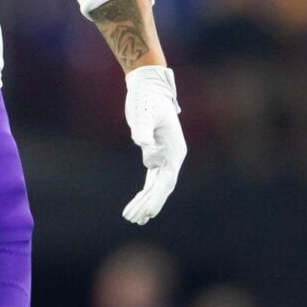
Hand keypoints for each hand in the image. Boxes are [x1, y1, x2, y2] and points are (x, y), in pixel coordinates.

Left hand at [120, 64, 185, 224]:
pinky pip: (150, 181)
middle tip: (134, 219)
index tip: (148, 211)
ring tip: (131, 218)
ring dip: (144, 202)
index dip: (158, 197)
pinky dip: (143, 193)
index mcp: (174, 150)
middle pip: (162, 188)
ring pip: (155, 186)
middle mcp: (172, 157)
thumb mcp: (145, 113)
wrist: (148, 88)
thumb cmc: (147, 99)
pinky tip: (136, 205)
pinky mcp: (153, 155)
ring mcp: (164, 157)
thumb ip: (144, 129)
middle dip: (149, 204)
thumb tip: (143, 144)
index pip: (166, 180)